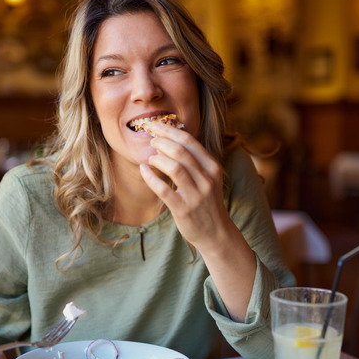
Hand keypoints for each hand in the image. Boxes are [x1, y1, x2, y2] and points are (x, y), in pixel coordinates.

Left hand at [140, 122, 255, 320]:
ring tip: (150, 157)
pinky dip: (150, 177)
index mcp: (213, 167)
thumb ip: (194, 160)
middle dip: (161, 141)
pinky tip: (143, 170)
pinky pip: (163, 189)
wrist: (215, 232)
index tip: (156, 126)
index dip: (170, 131)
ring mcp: (196, 195)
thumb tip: (171, 137)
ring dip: (157, 158)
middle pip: (180, 151)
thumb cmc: (206, 202)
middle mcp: (207, 179)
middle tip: (150, 139)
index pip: (190, 142)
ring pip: (173, 167)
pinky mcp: (183, 209)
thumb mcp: (207, 178)